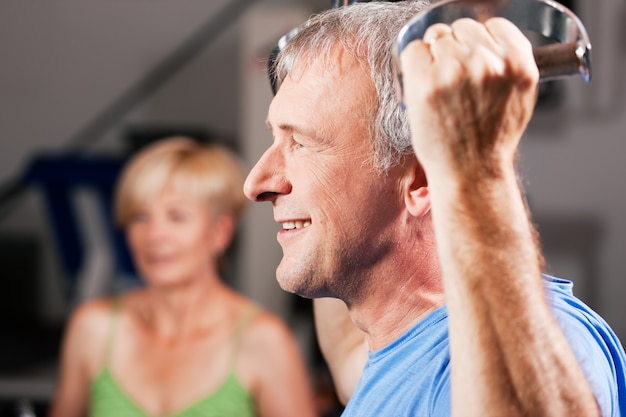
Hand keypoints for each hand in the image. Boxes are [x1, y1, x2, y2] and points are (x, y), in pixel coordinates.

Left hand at [399, 17, 538, 178]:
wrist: (471, 172)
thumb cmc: (490, 142)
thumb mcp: (520, 98)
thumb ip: (509, 65)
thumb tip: (490, 40)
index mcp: (517, 62)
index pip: (493, 25)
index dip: (480, 41)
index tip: (472, 56)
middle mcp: (487, 61)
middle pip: (462, 28)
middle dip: (455, 48)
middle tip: (453, 79)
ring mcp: (455, 70)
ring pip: (436, 36)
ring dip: (433, 57)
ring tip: (440, 88)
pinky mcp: (426, 81)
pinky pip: (412, 50)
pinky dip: (413, 64)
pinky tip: (424, 87)